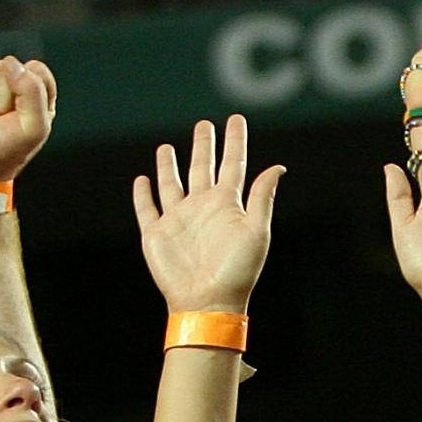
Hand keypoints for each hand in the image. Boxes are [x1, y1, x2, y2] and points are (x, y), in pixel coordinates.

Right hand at [0, 56, 54, 186]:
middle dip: (1, 99)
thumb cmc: (2, 154)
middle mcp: (3, 90)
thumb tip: (11, 64)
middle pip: (6, 68)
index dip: (29, 87)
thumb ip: (34, 91)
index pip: (36, 70)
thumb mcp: (33, 128)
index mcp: (30, 99)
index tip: (22, 113)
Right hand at [135, 116, 282, 316]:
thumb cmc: (236, 270)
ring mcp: (178, 220)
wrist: (207, 302)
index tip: (236, 119)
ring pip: (172, 184)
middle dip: (204, 146)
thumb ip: (262, 197)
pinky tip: (143, 180)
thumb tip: (279, 167)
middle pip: (202, 167)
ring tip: (167, 146)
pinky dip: (143, 194)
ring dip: (168, 165)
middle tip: (204, 124)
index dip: (235, 141)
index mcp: (227, 205)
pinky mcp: (156, 234)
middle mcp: (202, 208)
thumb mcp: (256, 230)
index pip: (233, 165)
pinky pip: (147, 209)